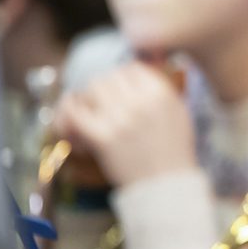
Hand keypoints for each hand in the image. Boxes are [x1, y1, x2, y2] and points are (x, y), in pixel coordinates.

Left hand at [53, 61, 195, 186]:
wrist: (167, 184)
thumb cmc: (175, 150)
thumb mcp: (179, 111)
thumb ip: (163, 88)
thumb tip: (145, 64)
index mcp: (161, 94)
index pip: (132, 68)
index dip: (124, 76)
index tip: (122, 88)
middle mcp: (140, 102)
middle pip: (109, 77)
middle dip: (105, 87)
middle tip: (105, 100)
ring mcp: (120, 119)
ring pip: (92, 89)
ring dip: (90, 97)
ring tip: (92, 108)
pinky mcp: (103, 137)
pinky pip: (75, 112)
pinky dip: (68, 108)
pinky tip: (69, 110)